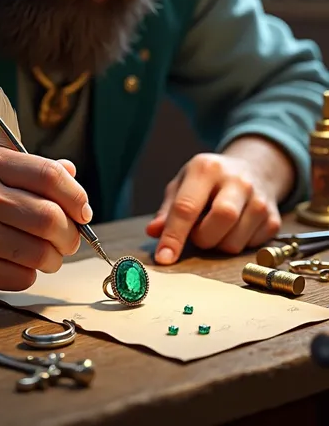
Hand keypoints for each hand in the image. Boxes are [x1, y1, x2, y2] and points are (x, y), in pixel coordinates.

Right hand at [0, 144, 91, 294]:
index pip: (50, 176)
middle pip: (50, 218)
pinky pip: (23, 277)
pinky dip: (29, 273)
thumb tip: (71, 172)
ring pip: (41, 253)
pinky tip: (17, 263)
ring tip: (46, 254)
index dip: (77, 197)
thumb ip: (32, 169)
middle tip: (69, 240)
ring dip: (54, 258)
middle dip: (70, 234)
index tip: (83, 211)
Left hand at [146, 152, 282, 264]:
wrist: (253, 169)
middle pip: (221, 219)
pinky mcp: (274, 218)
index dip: (174, 235)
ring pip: (234, 241)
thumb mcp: (183, 185)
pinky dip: (236, 245)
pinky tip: (234, 228)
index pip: (187, 206)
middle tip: (197, 233)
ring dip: (218, 244)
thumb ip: (168, 210)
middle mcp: (237, 180)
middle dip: (202, 238)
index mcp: (206, 169)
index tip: (164, 258)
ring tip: (214, 228)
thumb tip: (154, 232)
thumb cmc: (208, 181)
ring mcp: (259, 199)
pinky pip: (250, 247)